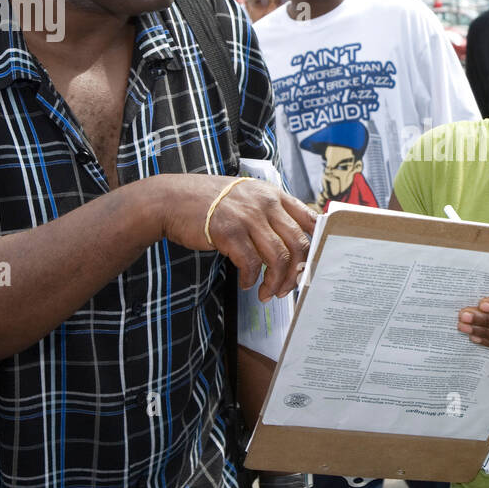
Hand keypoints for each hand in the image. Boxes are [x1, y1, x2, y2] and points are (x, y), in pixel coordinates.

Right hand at [155, 174, 317, 300]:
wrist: (172, 199)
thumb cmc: (209, 202)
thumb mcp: (247, 196)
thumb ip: (269, 212)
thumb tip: (291, 243)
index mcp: (273, 194)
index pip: (309, 218)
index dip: (316, 244)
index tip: (311, 264)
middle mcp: (265, 203)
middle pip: (298, 243)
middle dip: (297, 272)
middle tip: (287, 288)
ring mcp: (247, 217)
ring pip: (278, 257)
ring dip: (275, 282)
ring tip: (267, 293)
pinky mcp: (229, 233)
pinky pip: (251, 264)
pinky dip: (251, 279)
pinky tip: (246, 284)